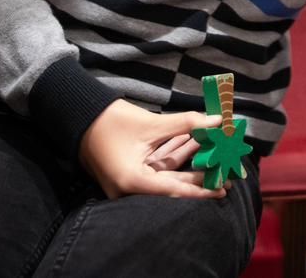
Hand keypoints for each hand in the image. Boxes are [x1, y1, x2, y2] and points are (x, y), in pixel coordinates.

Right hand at [80, 100, 227, 199]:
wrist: (80, 116)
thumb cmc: (111, 120)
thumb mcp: (151, 123)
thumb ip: (186, 123)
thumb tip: (216, 121)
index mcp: (132, 182)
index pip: (173, 190)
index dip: (199, 190)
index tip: (221, 190)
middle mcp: (130, 188)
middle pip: (172, 185)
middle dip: (199, 179)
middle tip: (225, 180)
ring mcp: (129, 183)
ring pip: (166, 175)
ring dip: (189, 165)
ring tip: (216, 161)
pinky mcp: (130, 174)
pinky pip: (157, 168)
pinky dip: (174, 157)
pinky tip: (195, 147)